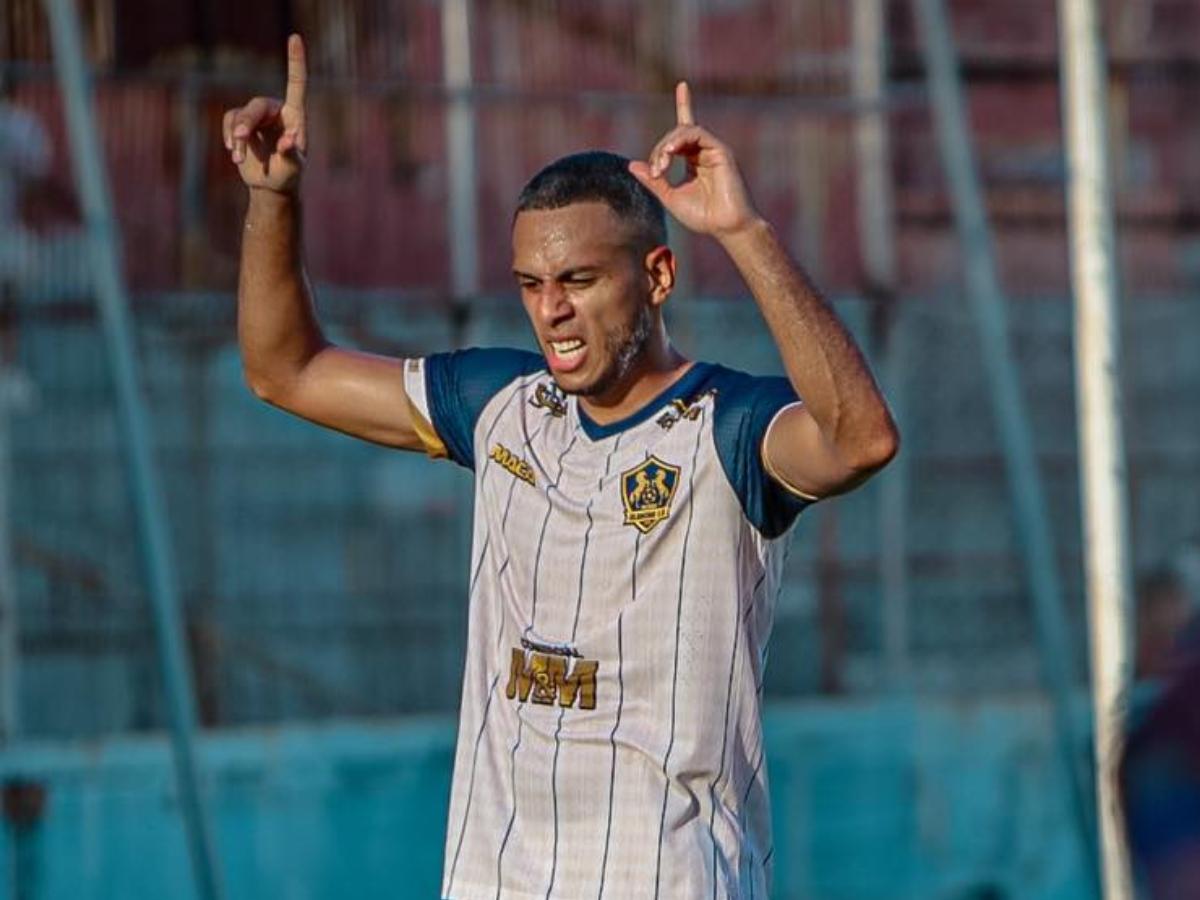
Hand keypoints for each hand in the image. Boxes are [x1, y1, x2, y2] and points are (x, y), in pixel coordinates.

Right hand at [222, 34, 307, 193]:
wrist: (271, 185)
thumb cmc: (289, 176)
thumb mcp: (293, 169)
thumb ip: (292, 155)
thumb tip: (290, 141)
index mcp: (295, 115)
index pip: (296, 84)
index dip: (295, 61)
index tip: (295, 37)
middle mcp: (276, 111)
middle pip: (256, 106)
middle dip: (246, 122)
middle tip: (240, 140)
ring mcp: (257, 116)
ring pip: (239, 115)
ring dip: (237, 138)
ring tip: (238, 159)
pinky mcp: (241, 123)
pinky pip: (230, 123)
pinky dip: (230, 138)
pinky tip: (234, 154)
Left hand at [629, 82, 759, 238]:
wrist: (726, 227)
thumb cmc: (703, 216)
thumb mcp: (670, 197)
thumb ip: (654, 181)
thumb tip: (633, 165)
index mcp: (695, 160)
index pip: (686, 129)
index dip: (685, 104)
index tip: (683, 85)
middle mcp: (705, 151)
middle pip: (677, 134)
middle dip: (660, 150)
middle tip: (656, 172)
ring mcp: (714, 150)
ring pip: (685, 131)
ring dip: (667, 145)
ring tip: (661, 166)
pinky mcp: (721, 151)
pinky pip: (697, 133)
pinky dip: (679, 140)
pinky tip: (669, 154)